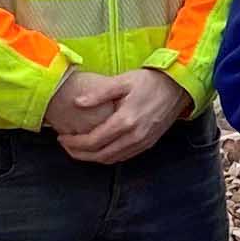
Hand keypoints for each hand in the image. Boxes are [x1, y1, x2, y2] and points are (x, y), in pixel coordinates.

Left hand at [49, 66, 184, 165]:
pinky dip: (107, 157)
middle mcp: (134, 137)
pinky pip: (123, 157)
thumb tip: (77, 103)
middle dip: (79, 154)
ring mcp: (142, 143)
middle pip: (100, 155)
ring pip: (111, 159)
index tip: (62, 137)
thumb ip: (99, 94)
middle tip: (66, 146)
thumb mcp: (123, 81)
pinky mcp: (148, 144)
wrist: (177, 88)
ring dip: (92, 158)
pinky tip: (99, 149)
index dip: (74, 143)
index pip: (93, 141)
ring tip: (79, 149)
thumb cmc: (150, 82)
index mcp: (125, 121)